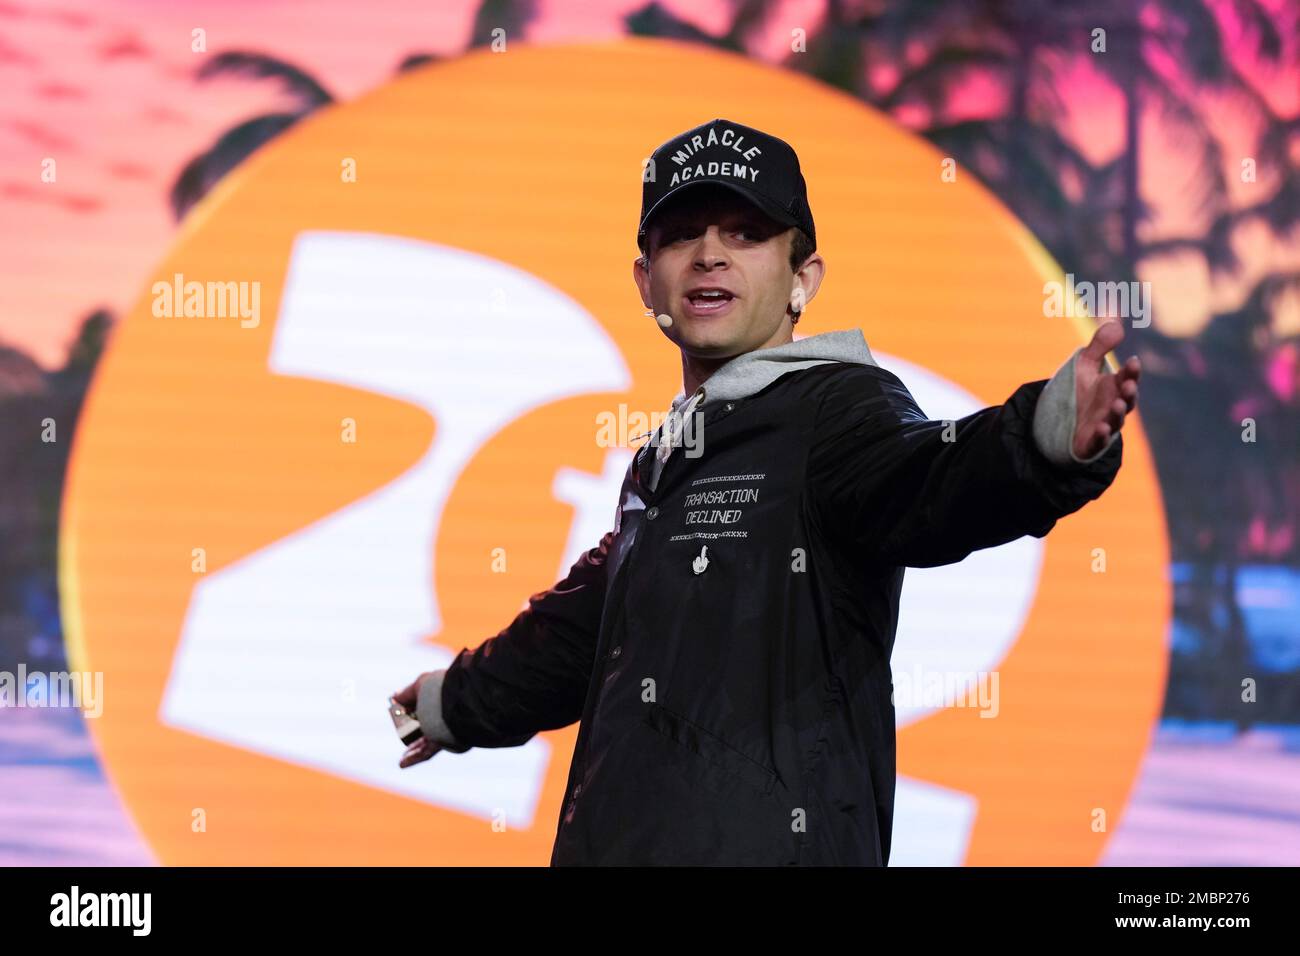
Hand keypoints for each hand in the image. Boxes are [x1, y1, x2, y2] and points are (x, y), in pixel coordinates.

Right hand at [392, 671, 442, 768]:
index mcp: (443, 701)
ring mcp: (447, 730)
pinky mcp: (446, 742)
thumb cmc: (441, 688)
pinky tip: (403, 763)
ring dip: (413, 753)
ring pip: (427, 744)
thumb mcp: (420, 686)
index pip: (427, 709)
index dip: (414, 714)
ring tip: (402, 761)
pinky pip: (428, 752)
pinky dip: (414, 758)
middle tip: (404, 741)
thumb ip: (407, 694)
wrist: (457, 698)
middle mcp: (447, 717)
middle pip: (428, 730)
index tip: (402, 716)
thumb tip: (395, 698)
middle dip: (415, 738)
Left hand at [1073, 320, 1140, 459]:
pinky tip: (1100, 429)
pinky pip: (1098, 441)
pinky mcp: (1091, 442)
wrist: (1061, 422)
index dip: (1131, 371)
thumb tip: (1116, 324)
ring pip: (1116, 421)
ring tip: (1117, 404)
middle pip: (1127, 400)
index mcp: (1115, 386)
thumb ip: (1100, 346)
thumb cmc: (1079, 390)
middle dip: (1129, 392)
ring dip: (1118, 413)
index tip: (1133, 362)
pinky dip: (1101, 436)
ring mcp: (1104, 425)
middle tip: (1129, 385)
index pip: (1127, 377)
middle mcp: (1114, 406)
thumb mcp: (1085, 364)